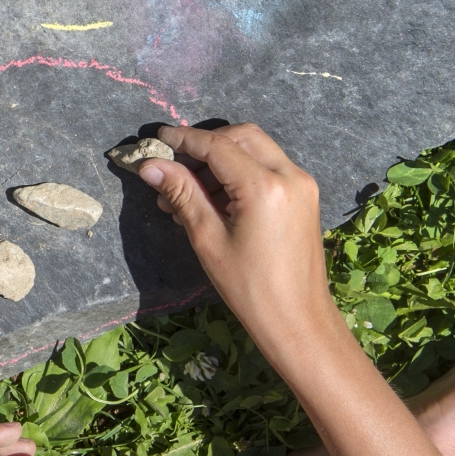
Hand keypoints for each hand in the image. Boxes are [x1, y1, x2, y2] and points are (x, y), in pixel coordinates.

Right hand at [137, 124, 338, 350]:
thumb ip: (182, 194)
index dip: (184, 140)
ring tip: (186, 192)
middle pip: (242, 136)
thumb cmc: (250, 287)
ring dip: (221, 159)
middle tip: (174, 166)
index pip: (217, 146)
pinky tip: (213, 200)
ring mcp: (301, 185)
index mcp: (265, 187)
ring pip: (256, 149)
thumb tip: (151, 166)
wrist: (298, 320)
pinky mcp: (304, 197)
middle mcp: (290, 176)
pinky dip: (240, 173)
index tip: (157, 139)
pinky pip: (268, 168)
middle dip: (205, 144)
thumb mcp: (208, 239)